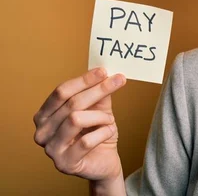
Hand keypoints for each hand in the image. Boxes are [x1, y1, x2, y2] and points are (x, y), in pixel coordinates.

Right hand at [33, 67, 126, 182]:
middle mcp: (42, 132)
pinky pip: (87, 141)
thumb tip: (105, 74)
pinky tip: (109, 132)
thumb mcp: (98, 109)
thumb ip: (98, 94)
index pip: (61, 92)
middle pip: (70, 103)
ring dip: (100, 116)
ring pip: (76, 120)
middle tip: (118, 81)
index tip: (103, 71)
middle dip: (97, 90)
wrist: (104, 161)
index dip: (83, 80)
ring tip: (110, 120)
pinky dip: (104, 132)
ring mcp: (51, 149)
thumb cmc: (97, 133)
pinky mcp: (65, 163)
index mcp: (45, 115)